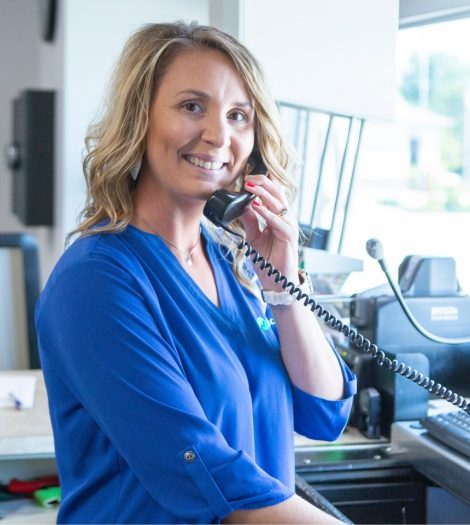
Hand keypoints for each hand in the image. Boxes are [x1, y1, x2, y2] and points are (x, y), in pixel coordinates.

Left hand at [239, 173, 298, 290]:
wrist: (276, 281)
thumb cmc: (268, 260)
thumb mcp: (253, 237)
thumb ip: (249, 221)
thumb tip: (242, 205)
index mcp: (278, 217)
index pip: (272, 194)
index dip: (262, 184)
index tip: (247, 178)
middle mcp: (286, 218)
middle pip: (277, 193)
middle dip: (263, 183)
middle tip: (248, 177)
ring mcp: (289, 226)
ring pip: (278, 203)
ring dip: (263, 194)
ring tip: (250, 187)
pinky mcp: (289, 236)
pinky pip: (277, 220)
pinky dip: (266, 212)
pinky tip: (256, 207)